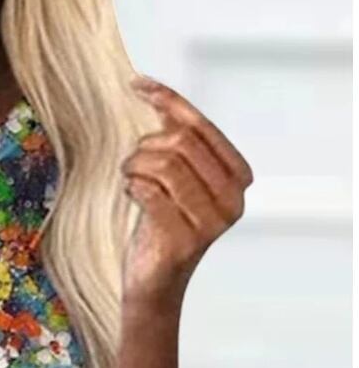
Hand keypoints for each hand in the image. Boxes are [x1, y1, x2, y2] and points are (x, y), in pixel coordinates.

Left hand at [121, 76, 253, 307]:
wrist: (155, 283)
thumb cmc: (163, 227)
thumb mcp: (175, 177)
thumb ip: (175, 137)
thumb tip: (152, 89)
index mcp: (238, 177)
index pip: (202, 127)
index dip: (169, 101)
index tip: (137, 84)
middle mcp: (233, 200)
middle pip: (183, 144)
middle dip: (147, 144)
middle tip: (131, 160)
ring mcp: (211, 223)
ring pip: (166, 165)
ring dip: (137, 165)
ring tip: (129, 177)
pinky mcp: (185, 241)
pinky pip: (151, 193)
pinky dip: (134, 187)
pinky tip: (131, 192)